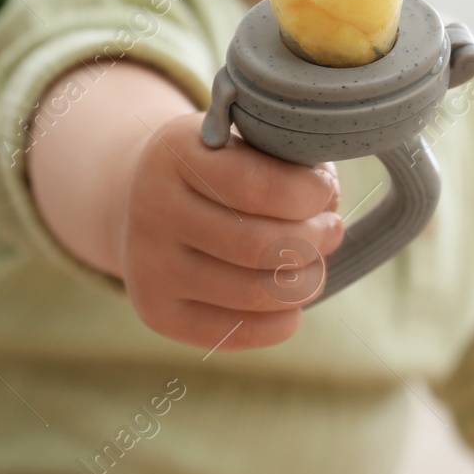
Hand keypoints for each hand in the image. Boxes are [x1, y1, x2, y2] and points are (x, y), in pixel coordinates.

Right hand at [119, 111, 342, 349]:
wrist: (143, 200)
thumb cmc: (217, 168)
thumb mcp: (243, 141)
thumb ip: (287, 161)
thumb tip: (326, 204)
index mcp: (175, 153)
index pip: (258, 187)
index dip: (309, 194)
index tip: (324, 191)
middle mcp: (152, 210)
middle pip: (258, 245)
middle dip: (314, 240)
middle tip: (330, 230)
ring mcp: (149, 266)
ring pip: (253, 293)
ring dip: (306, 282)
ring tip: (316, 263)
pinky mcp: (156, 311)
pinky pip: (236, 332)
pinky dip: (283, 321)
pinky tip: (292, 300)